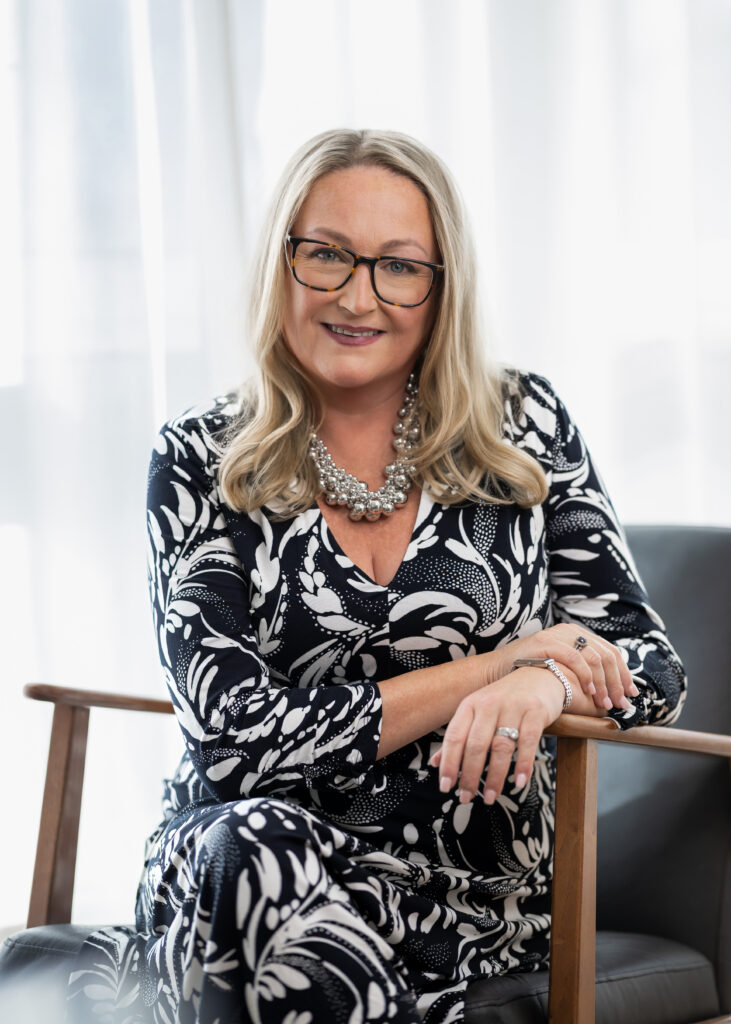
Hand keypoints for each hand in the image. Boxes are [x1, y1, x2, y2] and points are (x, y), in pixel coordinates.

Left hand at [429, 666, 565, 803]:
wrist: (538, 674)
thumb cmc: (503, 699)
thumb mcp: (477, 712)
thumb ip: (458, 736)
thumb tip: (435, 764)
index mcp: (470, 704)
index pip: (455, 736)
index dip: (448, 763)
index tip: (445, 787)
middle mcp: (489, 704)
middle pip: (476, 745)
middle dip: (469, 775)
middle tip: (466, 798)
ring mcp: (513, 707)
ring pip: (500, 747)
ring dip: (494, 777)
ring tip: (489, 797)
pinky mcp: (535, 711)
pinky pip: (528, 742)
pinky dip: (522, 764)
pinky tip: (519, 782)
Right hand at [486, 624, 637, 711]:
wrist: (498, 670)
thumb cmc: (531, 674)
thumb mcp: (560, 668)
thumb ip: (582, 671)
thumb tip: (612, 689)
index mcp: (577, 634)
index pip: (610, 652)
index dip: (624, 674)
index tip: (631, 694)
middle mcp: (570, 631)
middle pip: (607, 655)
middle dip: (617, 682)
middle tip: (621, 703)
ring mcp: (557, 635)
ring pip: (594, 657)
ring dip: (604, 683)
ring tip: (606, 703)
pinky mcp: (545, 642)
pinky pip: (574, 658)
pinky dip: (586, 676)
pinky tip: (589, 692)